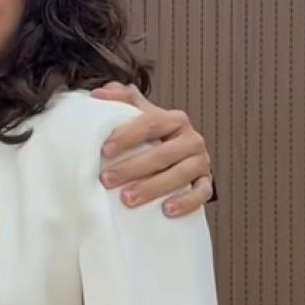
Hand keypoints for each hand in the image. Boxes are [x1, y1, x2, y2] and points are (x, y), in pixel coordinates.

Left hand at [91, 82, 213, 216]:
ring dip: (153, 188)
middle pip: (162, 153)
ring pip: (180, 175)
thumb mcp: (138, 115)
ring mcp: (201, 161)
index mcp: (174, 119)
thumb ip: (120, 100)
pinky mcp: (206, 182)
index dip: (127, 136)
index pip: (150, 123)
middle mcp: (191, 139)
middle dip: (132, 167)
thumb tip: (98, 94)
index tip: (105, 150)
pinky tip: (166, 210)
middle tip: (107, 180)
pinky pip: (201, 194)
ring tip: (128, 198)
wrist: (178, 156)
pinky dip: (186, 202)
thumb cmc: (152, 136)